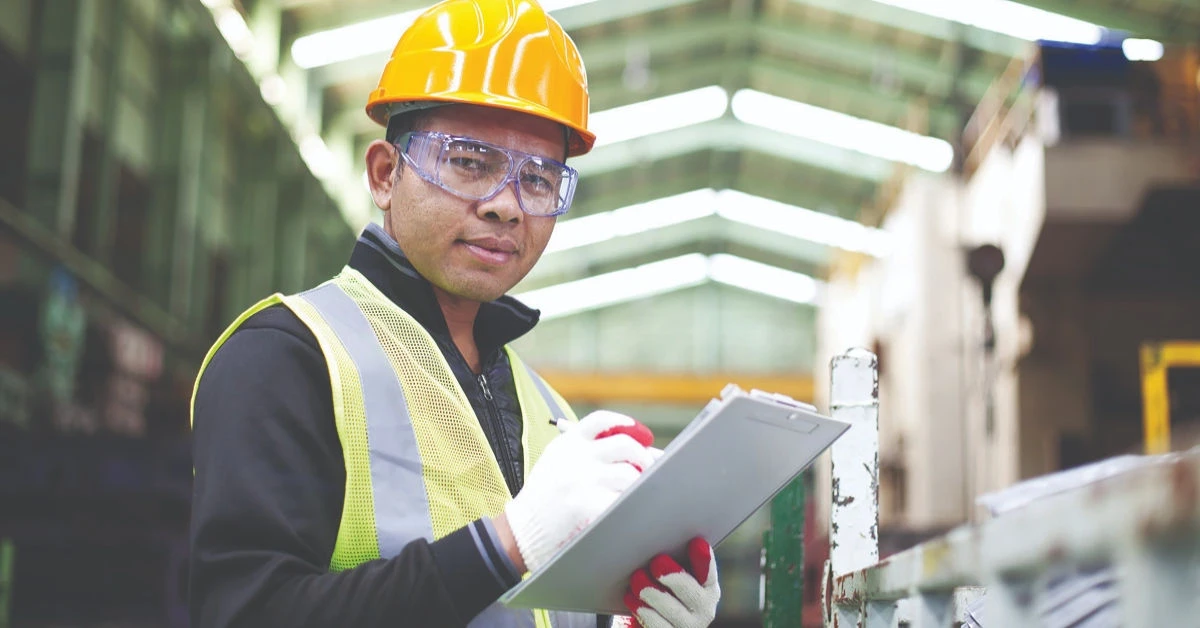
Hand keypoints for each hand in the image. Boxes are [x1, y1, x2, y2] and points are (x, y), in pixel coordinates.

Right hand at [504, 411, 654, 572]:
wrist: (521, 530)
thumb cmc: (543, 499)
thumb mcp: (555, 462)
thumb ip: (585, 451)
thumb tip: (632, 447)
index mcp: (568, 443)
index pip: (601, 420)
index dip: (624, 423)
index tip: (641, 433)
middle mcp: (577, 456)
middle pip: (625, 444)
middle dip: (643, 456)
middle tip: (648, 469)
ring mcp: (583, 480)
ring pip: (629, 475)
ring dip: (639, 485)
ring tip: (636, 495)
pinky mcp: (587, 504)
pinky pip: (622, 500)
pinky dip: (631, 506)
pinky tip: (629, 511)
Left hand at [620, 538, 719, 627]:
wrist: (657, 621)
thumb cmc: (664, 590)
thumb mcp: (673, 575)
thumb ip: (674, 560)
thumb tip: (660, 538)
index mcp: (708, 588)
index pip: (708, 572)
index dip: (703, 558)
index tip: (696, 542)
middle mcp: (703, 609)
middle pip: (690, 592)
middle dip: (673, 576)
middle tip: (656, 562)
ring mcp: (687, 626)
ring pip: (671, 610)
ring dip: (651, 592)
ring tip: (637, 578)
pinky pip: (655, 624)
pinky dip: (641, 609)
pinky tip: (631, 597)